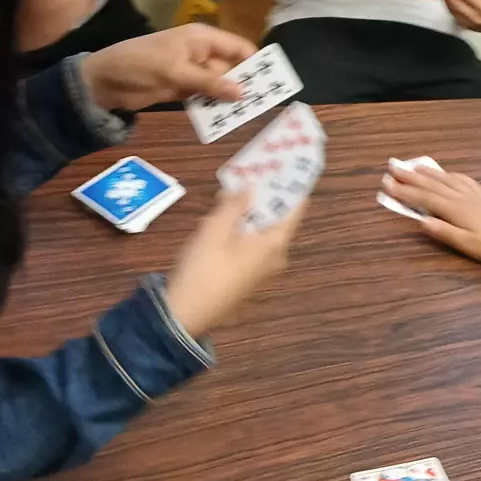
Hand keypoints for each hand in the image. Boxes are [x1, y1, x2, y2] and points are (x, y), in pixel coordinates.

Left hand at [82, 24, 248, 112]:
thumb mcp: (175, 72)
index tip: (273, 81)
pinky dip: (212, 106)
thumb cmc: (140, 65)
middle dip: (245, 84)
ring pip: (219, 85)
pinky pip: (204, 97)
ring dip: (229, 99)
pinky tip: (223, 119)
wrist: (103, 81)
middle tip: (263, 105)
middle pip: (232, 68)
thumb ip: (209, 83)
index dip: (256, 62)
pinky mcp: (182, 88)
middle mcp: (200, 53)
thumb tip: (242, 92)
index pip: (237, 47)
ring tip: (247, 116)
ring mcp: (191, 72)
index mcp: (201, 38)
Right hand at [165, 190, 306, 337]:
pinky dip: (238, 232)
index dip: (292, 184)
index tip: (285, 164)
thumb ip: (235, 204)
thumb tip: (251, 188)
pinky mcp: (246, 279)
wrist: (183, 316)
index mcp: (275, 244)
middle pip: (275, 218)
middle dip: (260, 197)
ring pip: (258, 232)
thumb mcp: (215, 229)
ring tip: (223, 199)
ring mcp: (261, 271)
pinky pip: (248, 247)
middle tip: (244, 176)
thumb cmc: (203, 269)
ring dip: (243, 215)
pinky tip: (215, 226)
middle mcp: (275, 258)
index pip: (296, 207)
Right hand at [380, 165, 480, 266]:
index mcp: (455, 209)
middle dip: (411, 177)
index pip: (425, 198)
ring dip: (428, 172)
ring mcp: (472, 195)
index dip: (405, 191)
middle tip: (393, 167)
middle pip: (432, 185)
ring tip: (413, 165)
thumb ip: (444, 232)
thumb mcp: (466, 244)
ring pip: (446, 179)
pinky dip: (451, 175)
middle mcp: (461, 197)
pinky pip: (463, 180)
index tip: (387, 184)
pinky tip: (448, 173)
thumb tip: (421, 221)